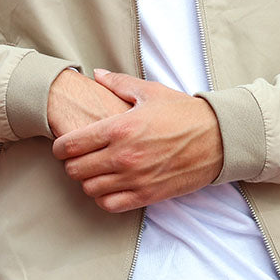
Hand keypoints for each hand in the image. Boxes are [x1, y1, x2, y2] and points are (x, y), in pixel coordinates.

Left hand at [51, 69, 223, 212]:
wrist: (218, 138)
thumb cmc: (185, 113)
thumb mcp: (150, 92)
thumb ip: (118, 83)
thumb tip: (97, 74)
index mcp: (119, 128)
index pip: (70, 144)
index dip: (60, 146)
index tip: (64, 145)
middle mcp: (123, 156)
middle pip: (74, 170)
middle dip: (71, 164)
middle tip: (78, 158)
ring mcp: (135, 178)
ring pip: (89, 189)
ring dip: (87, 181)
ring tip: (94, 172)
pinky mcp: (148, 195)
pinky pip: (110, 205)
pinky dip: (103, 198)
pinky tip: (110, 187)